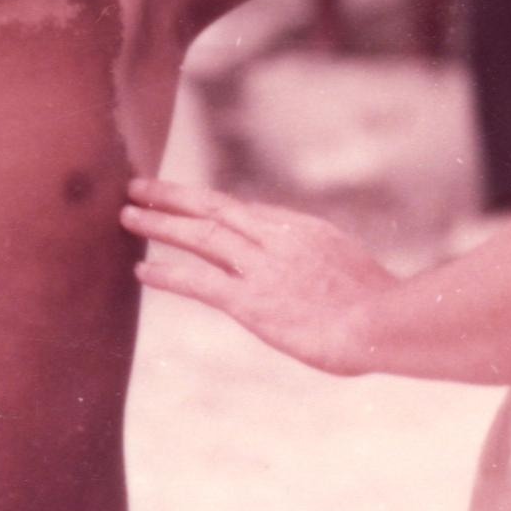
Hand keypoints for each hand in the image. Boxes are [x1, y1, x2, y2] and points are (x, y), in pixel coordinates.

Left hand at [123, 178, 394, 373]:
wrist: (384, 324)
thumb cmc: (384, 314)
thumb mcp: (358, 279)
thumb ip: (333, 277)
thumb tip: (333, 291)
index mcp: (304, 231)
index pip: (249, 213)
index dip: (213, 208)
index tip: (191, 204)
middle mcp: (278, 239)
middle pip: (215, 208)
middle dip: (174, 196)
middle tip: (139, 185)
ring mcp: (262, 268)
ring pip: (201, 235)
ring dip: (160, 224)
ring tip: (126, 215)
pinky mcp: (250, 301)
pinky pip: (199, 281)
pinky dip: (168, 273)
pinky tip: (141, 269)